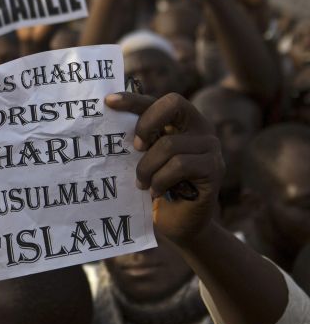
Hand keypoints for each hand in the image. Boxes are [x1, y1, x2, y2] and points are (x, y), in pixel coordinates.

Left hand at [106, 92, 223, 244]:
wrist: (180, 224)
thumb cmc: (157, 187)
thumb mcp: (145, 158)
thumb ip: (139, 139)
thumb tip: (109, 118)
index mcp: (182, 121)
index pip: (158, 101)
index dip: (134, 99)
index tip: (108, 102)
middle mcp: (200, 128)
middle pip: (174, 103)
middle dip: (146, 123)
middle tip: (135, 147)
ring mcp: (210, 147)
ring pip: (169, 144)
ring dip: (147, 167)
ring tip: (142, 183)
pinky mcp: (214, 168)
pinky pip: (179, 165)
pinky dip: (160, 180)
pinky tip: (156, 192)